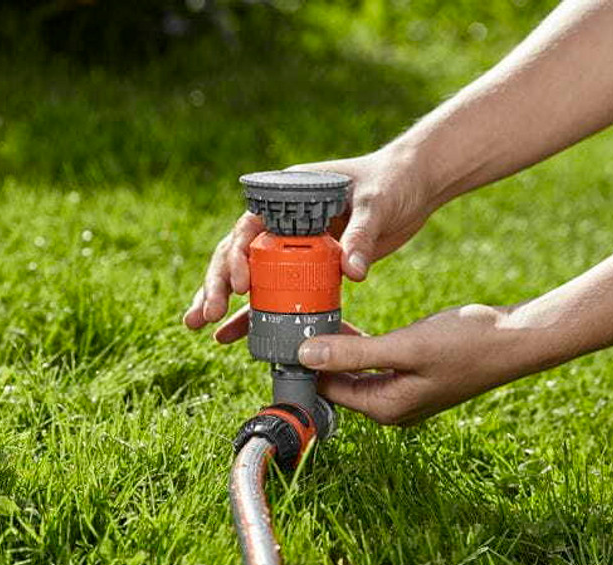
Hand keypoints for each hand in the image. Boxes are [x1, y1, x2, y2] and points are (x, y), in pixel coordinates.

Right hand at [182, 146, 432, 335]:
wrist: (413, 185)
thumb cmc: (391, 182)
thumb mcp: (376, 205)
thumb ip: (361, 236)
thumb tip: (352, 272)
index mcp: (289, 195)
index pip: (250, 225)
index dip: (237, 254)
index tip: (239, 284)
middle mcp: (283, 219)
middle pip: (238, 253)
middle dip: (216, 285)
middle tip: (205, 315)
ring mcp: (293, 244)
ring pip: (249, 274)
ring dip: (223, 300)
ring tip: (199, 326)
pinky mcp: (308, 265)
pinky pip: (276, 290)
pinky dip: (256, 312)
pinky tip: (231, 334)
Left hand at [296, 304, 534, 424]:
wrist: (516, 339)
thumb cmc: (467, 342)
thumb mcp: (405, 345)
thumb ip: (355, 352)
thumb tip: (306, 355)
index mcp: (386, 407)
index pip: (326, 390)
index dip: (302, 364)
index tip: (282, 334)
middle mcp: (391, 407)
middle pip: (337, 384)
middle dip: (315, 356)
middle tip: (293, 322)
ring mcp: (404, 394)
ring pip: (354, 373)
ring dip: (336, 349)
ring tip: (314, 318)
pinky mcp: (414, 377)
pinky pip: (374, 366)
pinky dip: (359, 347)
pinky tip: (348, 324)